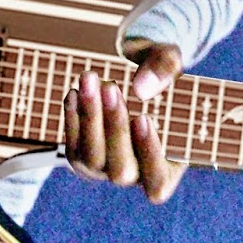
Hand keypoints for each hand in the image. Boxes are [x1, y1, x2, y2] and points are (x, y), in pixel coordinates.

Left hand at [62, 41, 185, 204]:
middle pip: (120, 171)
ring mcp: (105, 170)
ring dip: (90, 118)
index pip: (158, 183)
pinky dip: (73, 119)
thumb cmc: (158, 70)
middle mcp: (135, 176)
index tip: (144, 118)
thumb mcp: (168, 59)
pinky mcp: (82, 158)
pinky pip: (74, 147)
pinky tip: (75, 92)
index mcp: (169, 165)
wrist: (129, 72)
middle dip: (115, 128)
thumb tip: (141, 89)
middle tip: (111, 88)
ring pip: (92, 159)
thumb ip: (164, 68)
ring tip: (90, 80)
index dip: (151, 155)